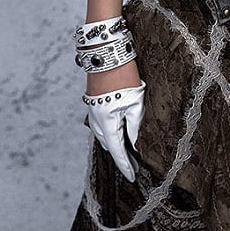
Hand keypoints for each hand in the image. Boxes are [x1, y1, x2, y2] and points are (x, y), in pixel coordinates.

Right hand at [84, 63, 144, 181]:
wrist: (106, 53)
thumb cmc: (123, 75)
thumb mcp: (135, 102)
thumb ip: (135, 125)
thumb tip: (136, 144)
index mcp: (106, 121)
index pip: (117, 150)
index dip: (125, 165)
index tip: (132, 177)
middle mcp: (96, 119)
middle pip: (109, 144)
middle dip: (121, 156)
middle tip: (136, 167)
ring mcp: (93, 111)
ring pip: (104, 135)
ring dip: (116, 144)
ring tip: (129, 152)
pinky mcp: (94, 103)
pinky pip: (102, 124)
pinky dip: (111, 133)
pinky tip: (119, 133)